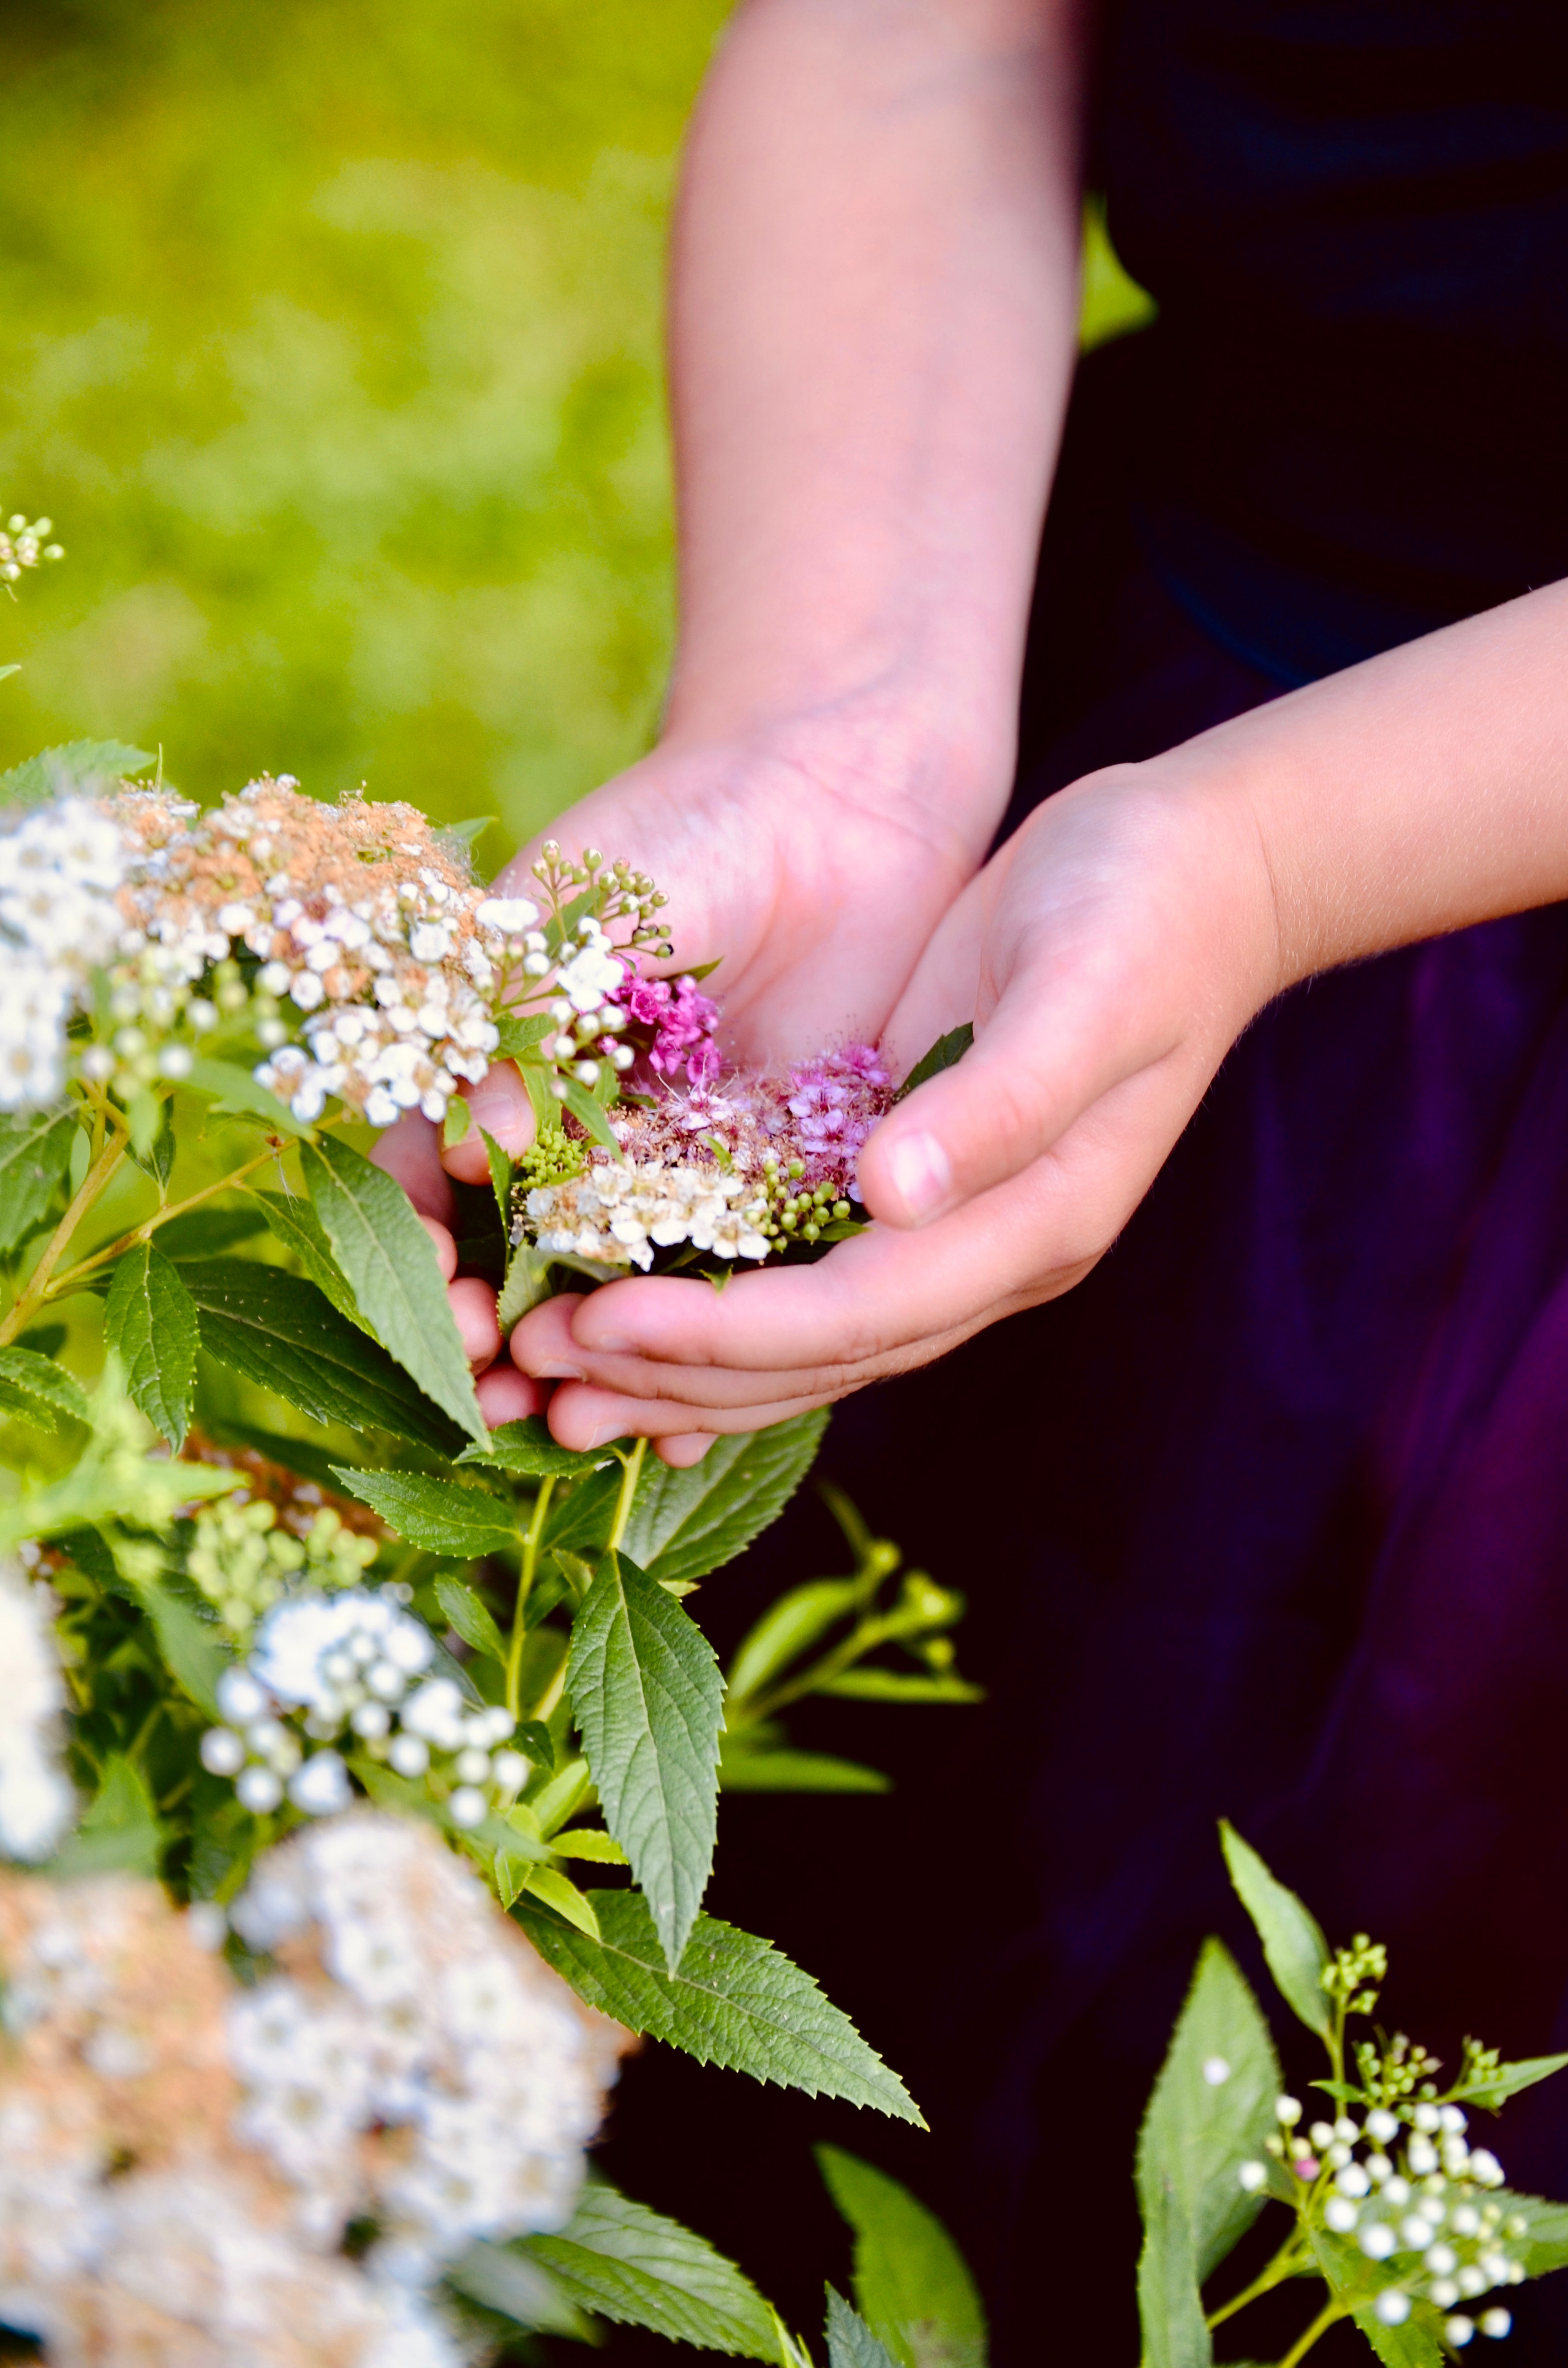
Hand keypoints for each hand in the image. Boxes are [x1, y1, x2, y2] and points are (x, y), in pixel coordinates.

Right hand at [373, 715, 996, 1445]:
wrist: (848, 796)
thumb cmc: (693, 824)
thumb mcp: (591, 904)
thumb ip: (532, 1017)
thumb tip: (482, 1147)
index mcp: (512, 1066)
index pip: (435, 1174)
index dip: (418, 1240)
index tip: (433, 1288)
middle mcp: (587, 1135)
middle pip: (520, 1261)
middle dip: (498, 1335)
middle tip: (498, 1385)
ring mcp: (681, 1169)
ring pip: (622, 1295)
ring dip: (595, 1366)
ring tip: (575, 1424)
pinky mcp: (781, 1185)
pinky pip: (735, 1286)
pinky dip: (707, 1350)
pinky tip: (690, 1412)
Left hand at [503, 760, 1282, 1446]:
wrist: (1205, 873)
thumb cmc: (1148, 912)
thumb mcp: (1087, 988)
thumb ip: (1000, 1103)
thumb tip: (893, 1196)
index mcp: (1036, 1222)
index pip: (859, 1314)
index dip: (728, 1332)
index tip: (604, 1320)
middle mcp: (989, 1251)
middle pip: (816, 1355)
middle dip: (676, 1371)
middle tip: (538, 1373)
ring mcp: (955, 1227)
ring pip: (802, 1336)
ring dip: (680, 1362)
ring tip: (554, 1374)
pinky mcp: (917, 1182)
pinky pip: (804, 1276)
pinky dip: (715, 1305)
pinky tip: (629, 1312)